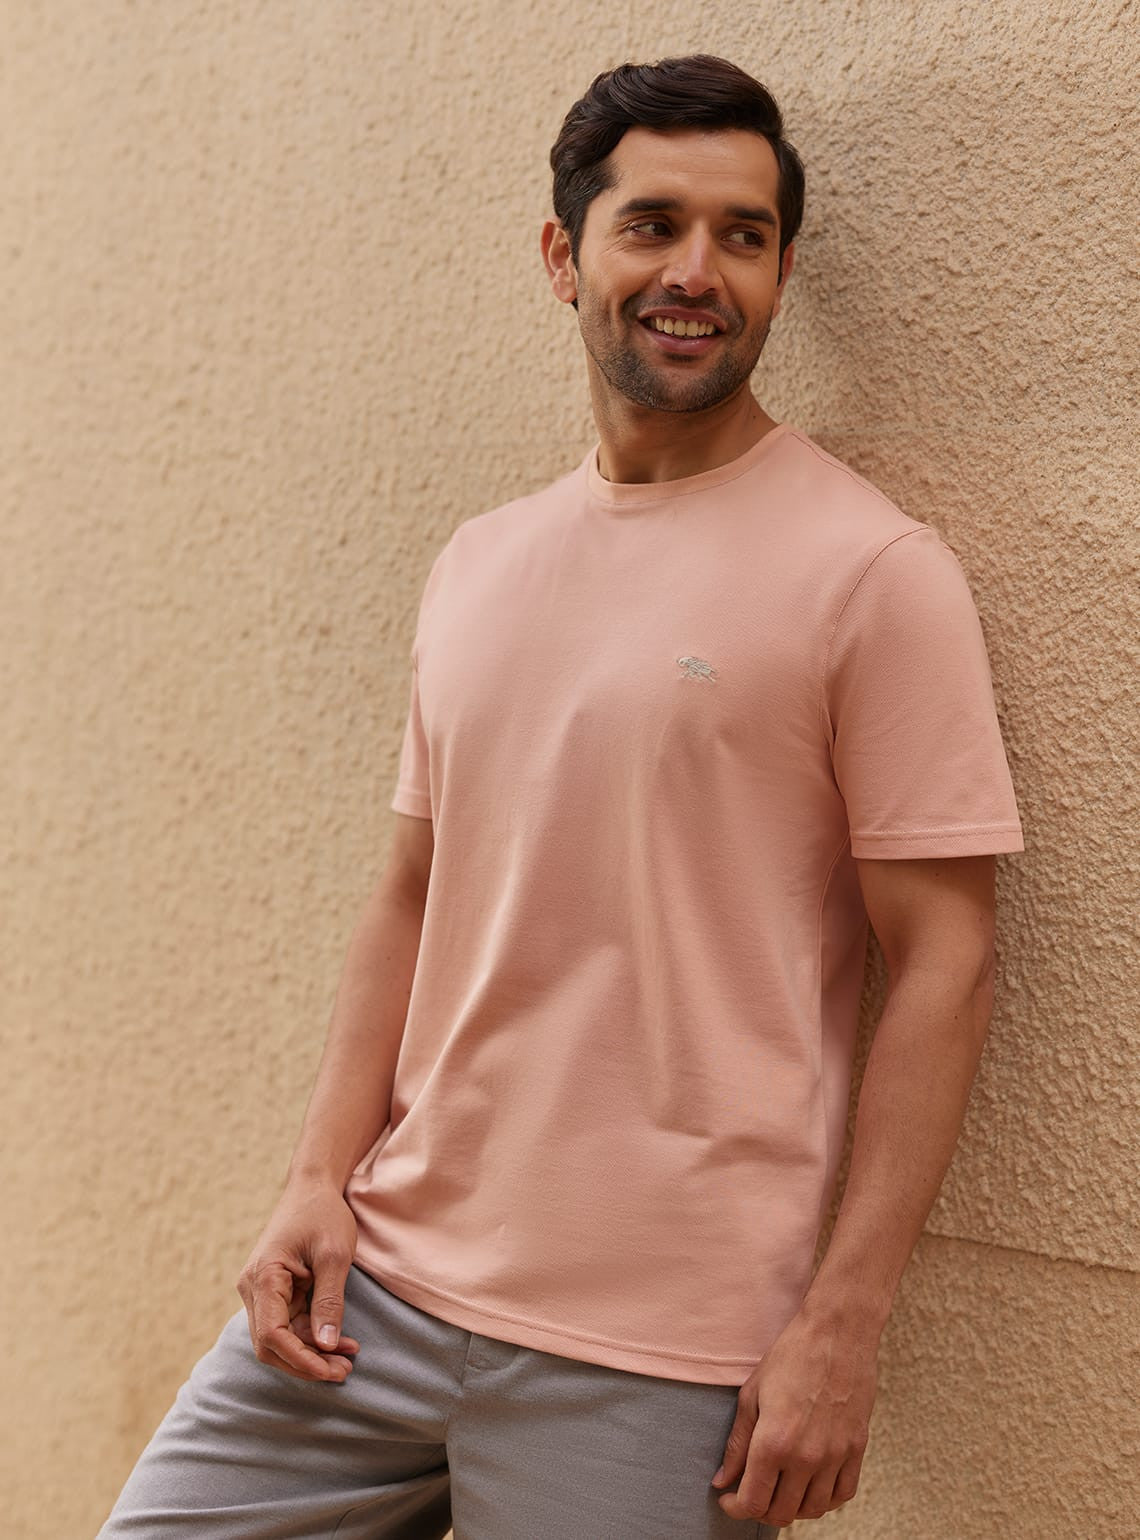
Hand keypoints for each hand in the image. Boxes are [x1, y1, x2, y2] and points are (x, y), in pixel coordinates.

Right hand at [236, 1177, 360, 1382]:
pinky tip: (338, 1342)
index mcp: (263, 1277)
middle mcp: (253, 1288)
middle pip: (270, 1345)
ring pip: (279, 1339)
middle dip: (306, 1363)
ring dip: (311, 1353)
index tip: (332, 1370)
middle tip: (344, 1371)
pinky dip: (309, 1337)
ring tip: (347, 1359)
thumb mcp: (335, 1255)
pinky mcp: (273, 1292)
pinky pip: (286, 1325)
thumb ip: (329, 1301)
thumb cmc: (323, 1214)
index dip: (301, 1360)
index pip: (272, 1335)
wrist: (313, 1186)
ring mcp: (260, 1291)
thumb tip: (326, 1346)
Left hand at [710, 1306, 878, 1525]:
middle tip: (751, 1490)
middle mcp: (806, 1457)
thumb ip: (737, 1444)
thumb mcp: (752, 1394)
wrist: (838, 1333)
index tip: (729, 1498)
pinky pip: (842, 1494)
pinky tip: (810, 1484)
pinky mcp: (857, 1449)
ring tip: (779, 1487)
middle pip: (781, 1512)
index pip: (753, 1502)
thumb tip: (722, 1481)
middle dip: (760, 1508)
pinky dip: (824, 1499)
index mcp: (774, 1442)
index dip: (735, 1507)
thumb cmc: (792, 1356)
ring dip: (792, 1507)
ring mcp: (835, 1456)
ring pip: (812, 1509)